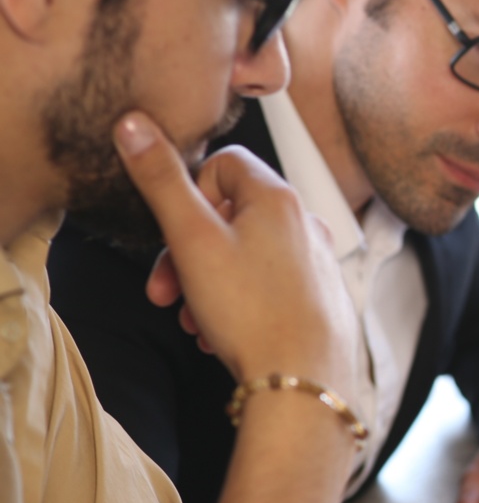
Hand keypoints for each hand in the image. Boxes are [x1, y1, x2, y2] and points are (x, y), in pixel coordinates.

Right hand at [114, 111, 358, 393]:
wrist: (304, 380)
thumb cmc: (251, 310)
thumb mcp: (192, 239)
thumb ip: (161, 180)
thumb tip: (135, 122)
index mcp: (278, 198)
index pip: (224, 163)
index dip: (189, 193)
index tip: (173, 231)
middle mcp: (306, 223)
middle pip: (230, 217)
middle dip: (187, 253)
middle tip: (163, 292)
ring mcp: (317, 261)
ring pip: (245, 258)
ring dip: (206, 286)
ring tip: (192, 322)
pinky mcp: (320, 296)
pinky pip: (268, 288)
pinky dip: (237, 305)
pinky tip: (219, 336)